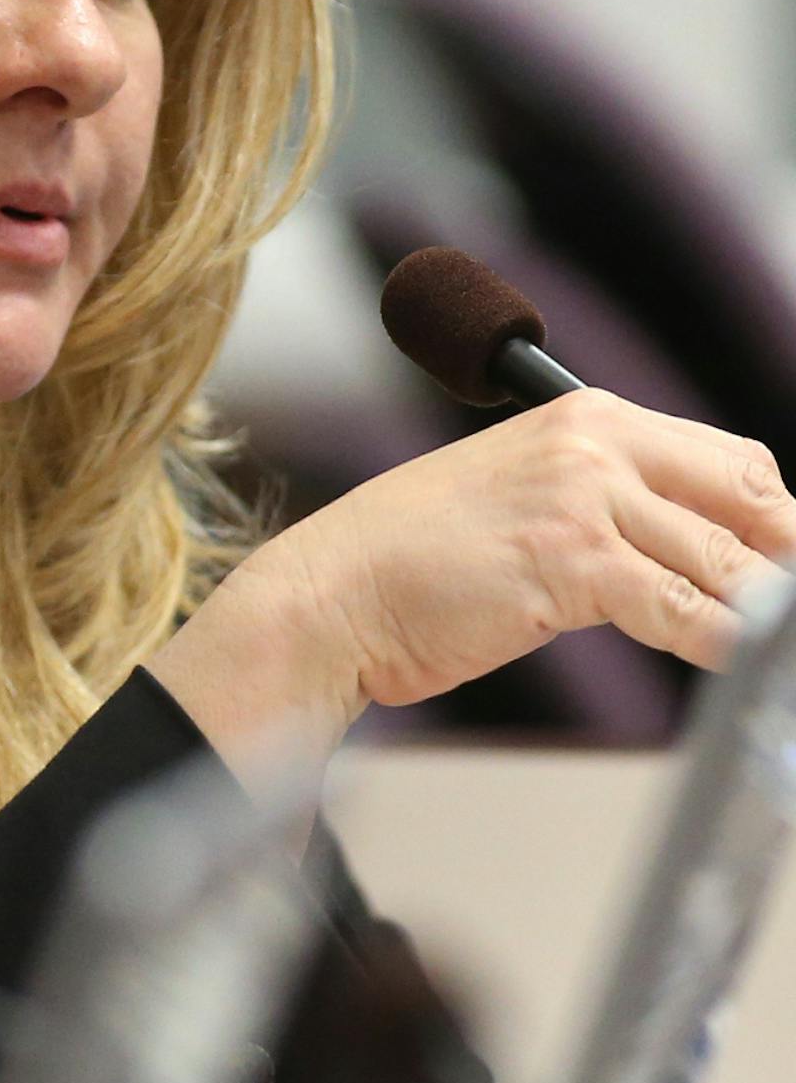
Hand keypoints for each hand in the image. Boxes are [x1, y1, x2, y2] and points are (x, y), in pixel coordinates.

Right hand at [148, 390, 795, 783]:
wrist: (332, 593)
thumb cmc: (408, 557)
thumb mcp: (518, 497)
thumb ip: (601, 502)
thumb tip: (695, 549)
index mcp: (584, 417)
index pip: (732, 461)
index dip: (775, 521)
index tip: (783, 568)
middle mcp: (592, 444)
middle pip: (749, 501)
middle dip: (783, 562)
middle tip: (785, 610)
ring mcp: (583, 499)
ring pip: (727, 562)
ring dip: (763, 613)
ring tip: (772, 648)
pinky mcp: (573, 563)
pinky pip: (688, 612)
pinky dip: (727, 645)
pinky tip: (737, 665)